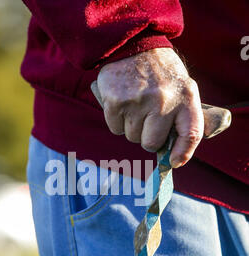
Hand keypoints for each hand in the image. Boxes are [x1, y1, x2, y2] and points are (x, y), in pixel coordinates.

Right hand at [97, 48, 203, 167]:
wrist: (133, 43)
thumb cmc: (159, 71)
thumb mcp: (181, 86)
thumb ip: (181, 115)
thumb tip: (173, 152)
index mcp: (186, 97)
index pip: (190, 134)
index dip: (183, 153)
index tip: (174, 161)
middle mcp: (163, 101)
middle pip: (151, 143)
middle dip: (147, 137)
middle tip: (146, 120)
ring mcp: (138, 102)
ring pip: (131, 137)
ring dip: (131, 127)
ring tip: (135, 105)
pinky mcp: (116, 102)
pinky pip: (115, 129)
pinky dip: (117, 121)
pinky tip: (122, 103)